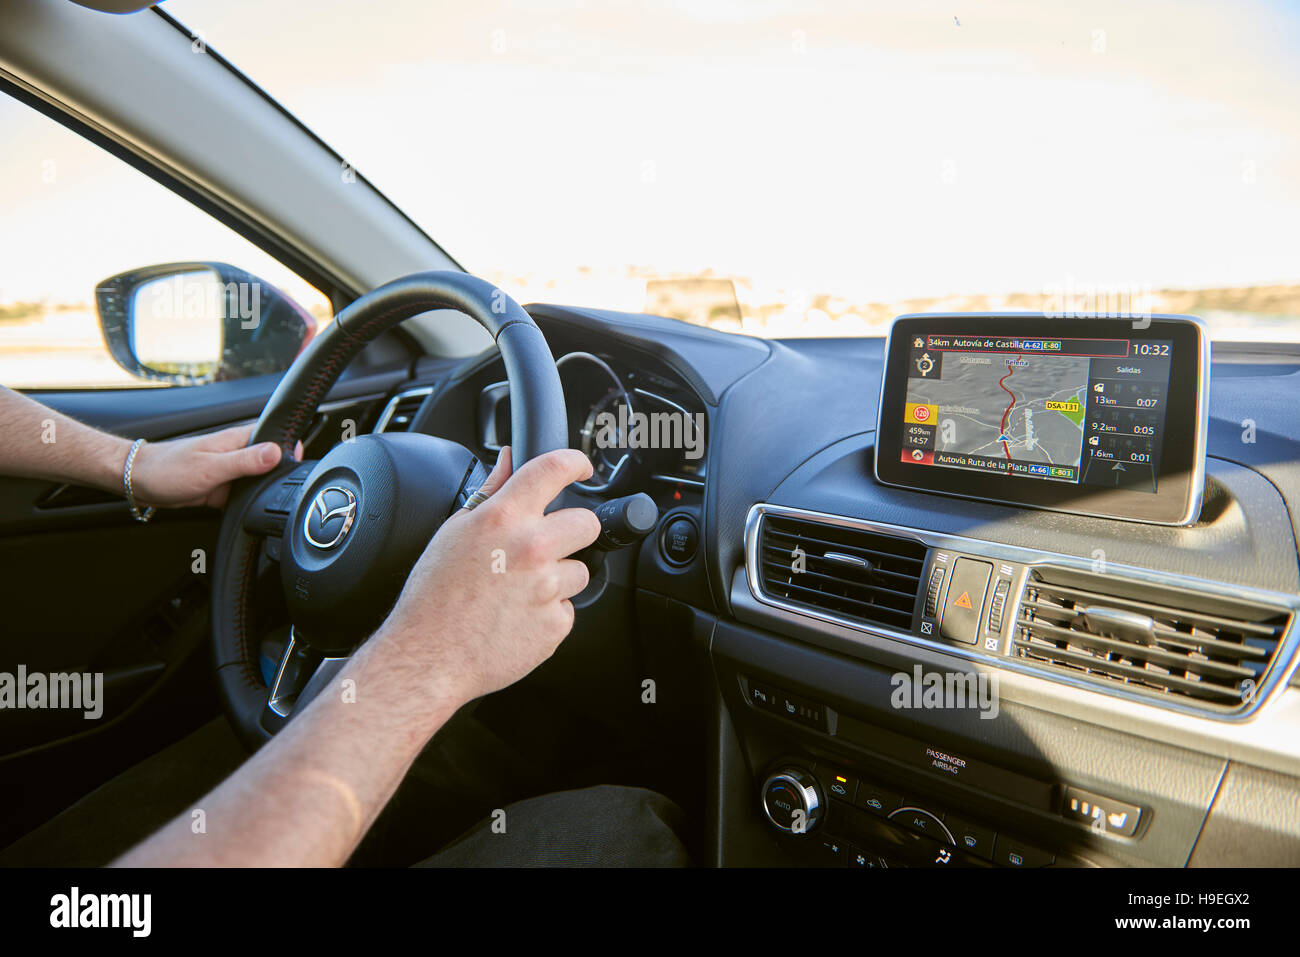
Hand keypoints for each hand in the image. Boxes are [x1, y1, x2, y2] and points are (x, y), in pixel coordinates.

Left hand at [130, 425, 295, 508]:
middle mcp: (238, 453)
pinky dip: (248, 501)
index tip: (301, 464)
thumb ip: (245, 461)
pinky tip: (248, 509)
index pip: (277, 437)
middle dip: (281, 474)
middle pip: (273, 461)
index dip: (293, 448)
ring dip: (263, 489)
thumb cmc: (167, 469)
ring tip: (265, 500)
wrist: (138, 481)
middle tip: (285, 488)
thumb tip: (277, 453)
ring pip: (260, 480)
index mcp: (238, 440)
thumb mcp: (211, 467)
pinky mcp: (223, 487)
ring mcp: (231, 471)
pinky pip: (245, 494)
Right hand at [376, 446, 601, 703]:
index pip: (555, 468)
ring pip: (580, 571)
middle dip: (571, 531)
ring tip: (519, 592)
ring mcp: (548, 588)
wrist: (428, 657)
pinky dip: (548, 613)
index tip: (581, 469)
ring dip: (558, 578)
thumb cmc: (433, 597)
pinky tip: (518, 617)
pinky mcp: (556, 624)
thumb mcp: (453, 532)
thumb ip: (490, 492)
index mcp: (503, 518)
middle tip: (543, 548)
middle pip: (587, 523)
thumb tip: (509, 460)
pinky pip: (567, 609)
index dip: (576, 462)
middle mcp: (532, 547)